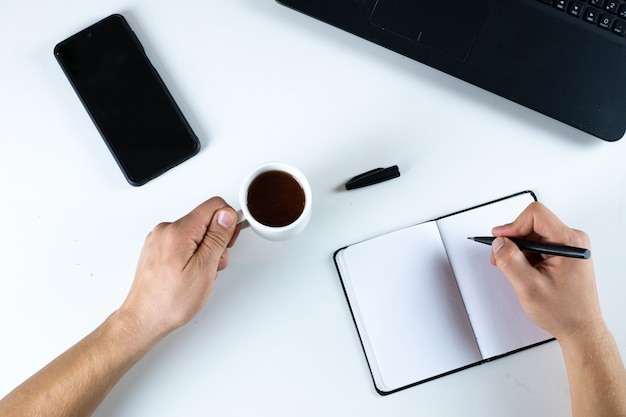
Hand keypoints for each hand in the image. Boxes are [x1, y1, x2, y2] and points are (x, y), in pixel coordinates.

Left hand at [119, 197, 240, 341]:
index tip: (227, 242)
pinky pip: (183, 243)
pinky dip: (192, 256)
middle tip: (213, 265)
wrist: (143, 319)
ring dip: (205, 251)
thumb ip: (217, 238)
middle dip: (216, 241)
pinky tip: (189, 274)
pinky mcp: (157, 250)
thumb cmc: (170, 301)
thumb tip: (226, 215)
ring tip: (199, 275)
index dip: (228, 222)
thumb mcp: (204, 269)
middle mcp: (166, 230)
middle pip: (205, 220)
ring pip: (195, 233)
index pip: (214, 206)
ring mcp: (159, 240)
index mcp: (178, 231)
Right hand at [489, 202, 602, 343]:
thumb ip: (511, 261)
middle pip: (532, 223)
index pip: (535, 215)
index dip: (513, 225)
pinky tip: (524, 271)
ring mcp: (568, 247)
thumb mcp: (529, 287)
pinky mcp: (563, 254)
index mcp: (570, 243)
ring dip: (518, 249)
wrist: (580, 329)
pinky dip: (525, 255)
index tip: (500, 239)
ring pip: (532, 234)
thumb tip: (499, 243)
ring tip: (515, 269)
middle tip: (500, 257)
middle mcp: (572, 241)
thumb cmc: (565, 312)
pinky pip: (537, 244)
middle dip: (512, 240)